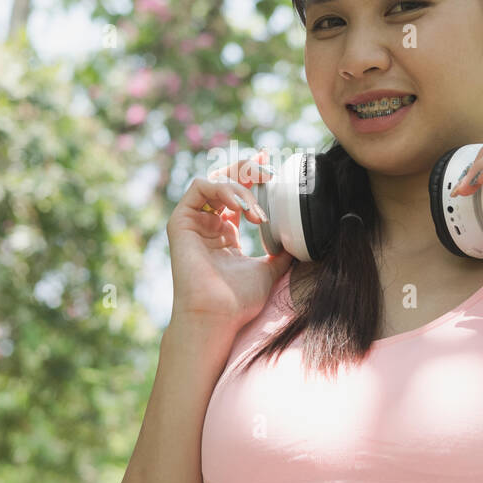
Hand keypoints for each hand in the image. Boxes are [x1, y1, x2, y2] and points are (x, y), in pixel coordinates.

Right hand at [166, 148, 293, 329]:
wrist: (217, 315)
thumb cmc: (239, 300)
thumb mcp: (269, 271)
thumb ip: (281, 254)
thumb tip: (301, 241)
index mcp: (225, 233)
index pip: (238, 194)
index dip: (253, 176)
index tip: (271, 167)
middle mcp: (208, 224)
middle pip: (226, 181)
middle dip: (248, 172)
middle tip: (269, 174)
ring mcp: (193, 221)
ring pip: (215, 181)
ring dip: (241, 187)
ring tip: (256, 211)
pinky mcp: (181, 221)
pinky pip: (201, 187)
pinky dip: (223, 189)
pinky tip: (241, 206)